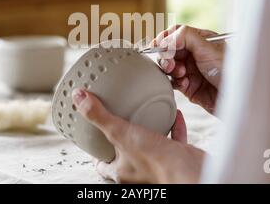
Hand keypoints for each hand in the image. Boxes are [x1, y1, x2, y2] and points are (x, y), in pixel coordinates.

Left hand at [72, 88, 205, 183]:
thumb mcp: (120, 133)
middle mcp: (139, 169)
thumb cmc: (157, 162)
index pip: (102, 164)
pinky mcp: (176, 156)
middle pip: (125, 153)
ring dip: (148, 129)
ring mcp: (158, 163)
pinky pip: (174, 139)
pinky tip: (173, 112)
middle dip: (122, 137)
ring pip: (150, 145)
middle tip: (118, 118)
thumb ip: (99, 116)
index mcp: (121, 170)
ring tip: (143, 111)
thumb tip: (78, 98)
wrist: (191, 171)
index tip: (93, 135)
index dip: (96, 151)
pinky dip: (173, 126)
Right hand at [153, 25, 224, 112]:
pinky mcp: (188, 85)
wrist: (234, 97)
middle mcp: (194, 53)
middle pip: (168, 50)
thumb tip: (166, 39)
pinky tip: (185, 84)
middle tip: (171, 64)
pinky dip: (175, 82)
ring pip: (168, 66)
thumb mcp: (207, 47)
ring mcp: (190, 69)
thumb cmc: (228, 70)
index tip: (160, 46)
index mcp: (200, 40)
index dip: (166, 38)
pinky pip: (172, 81)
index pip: (176, 33)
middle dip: (166, 56)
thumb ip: (185, 36)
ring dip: (170, 69)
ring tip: (180, 74)